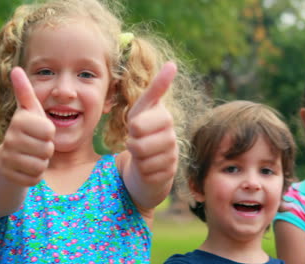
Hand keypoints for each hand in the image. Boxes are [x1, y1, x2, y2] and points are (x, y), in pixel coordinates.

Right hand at [0, 67, 54, 186]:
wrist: (6, 160)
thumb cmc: (26, 131)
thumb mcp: (29, 111)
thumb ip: (25, 92)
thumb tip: (15, 68)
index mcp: (19, 120)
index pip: (49, 130)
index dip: (50, 133)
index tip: (40, 130)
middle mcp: (10, 138)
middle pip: (47, 149)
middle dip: (47, 149)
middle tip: (37, 145)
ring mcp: (8, 158)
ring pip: (41, 165)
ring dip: (42, 163)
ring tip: (32, 156)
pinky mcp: (9, 176)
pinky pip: (35, 179)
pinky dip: (35, 176)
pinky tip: (26, 168)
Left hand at [126, 62, 178, 185]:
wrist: (147, 165)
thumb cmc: (142, 133)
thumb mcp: (141, 110)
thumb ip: (155, 89)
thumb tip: (173, 64)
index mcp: (164, 117)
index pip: (140, 120)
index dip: (134, 125)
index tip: (137, 124)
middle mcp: (172, 135)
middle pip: (138, 138)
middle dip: (131, 142)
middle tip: (136, 141)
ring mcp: (172, 154)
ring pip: (142, 156)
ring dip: (136, 156)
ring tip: (142, 154)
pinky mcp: (169, 173)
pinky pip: (146, 171)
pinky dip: (142, 171)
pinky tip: (147, 167)